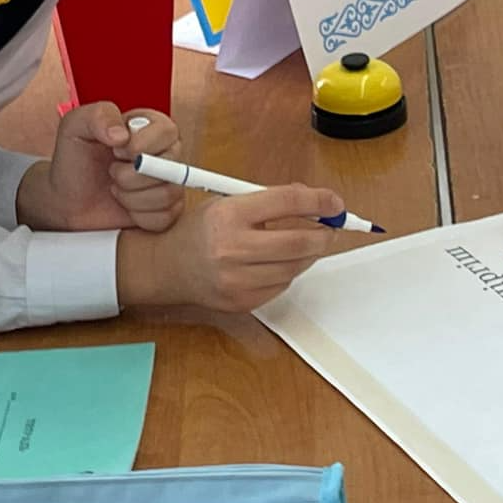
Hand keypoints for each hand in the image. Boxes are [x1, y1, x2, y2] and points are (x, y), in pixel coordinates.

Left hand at [17, 104, 183, 233]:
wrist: (67, 198)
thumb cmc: (74, 161)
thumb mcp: (75, 126)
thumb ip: (98, 116)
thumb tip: (122, 135)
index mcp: (150, 126)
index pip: (167, 131)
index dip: (140, 145)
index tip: (115, 151)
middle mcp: (164, 152)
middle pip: (170, 166)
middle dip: (131, 176)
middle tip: (111, 172)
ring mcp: (168, 182)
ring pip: (168, 194)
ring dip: (131, 197)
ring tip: (115, 188)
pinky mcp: (166, 209)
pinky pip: (165, 217)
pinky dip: (139, 215)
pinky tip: (125, 206)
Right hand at [118, 183, 341, 311]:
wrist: (168, 267)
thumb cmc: (201, 231)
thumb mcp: (228, 202)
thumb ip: (270, 201)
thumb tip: (315, 201)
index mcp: (229, 215)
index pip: (287, 202)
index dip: (319, 201)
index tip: (334, 203)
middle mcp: (232, 248)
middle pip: (299, 241)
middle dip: (324, 234)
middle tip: (331, 228)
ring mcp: (237, 279)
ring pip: (295, 267)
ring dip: (309, 254)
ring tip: (305, 243)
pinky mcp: (242, 301)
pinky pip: (282, 286)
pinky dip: (288, 272)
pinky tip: (277, 263)